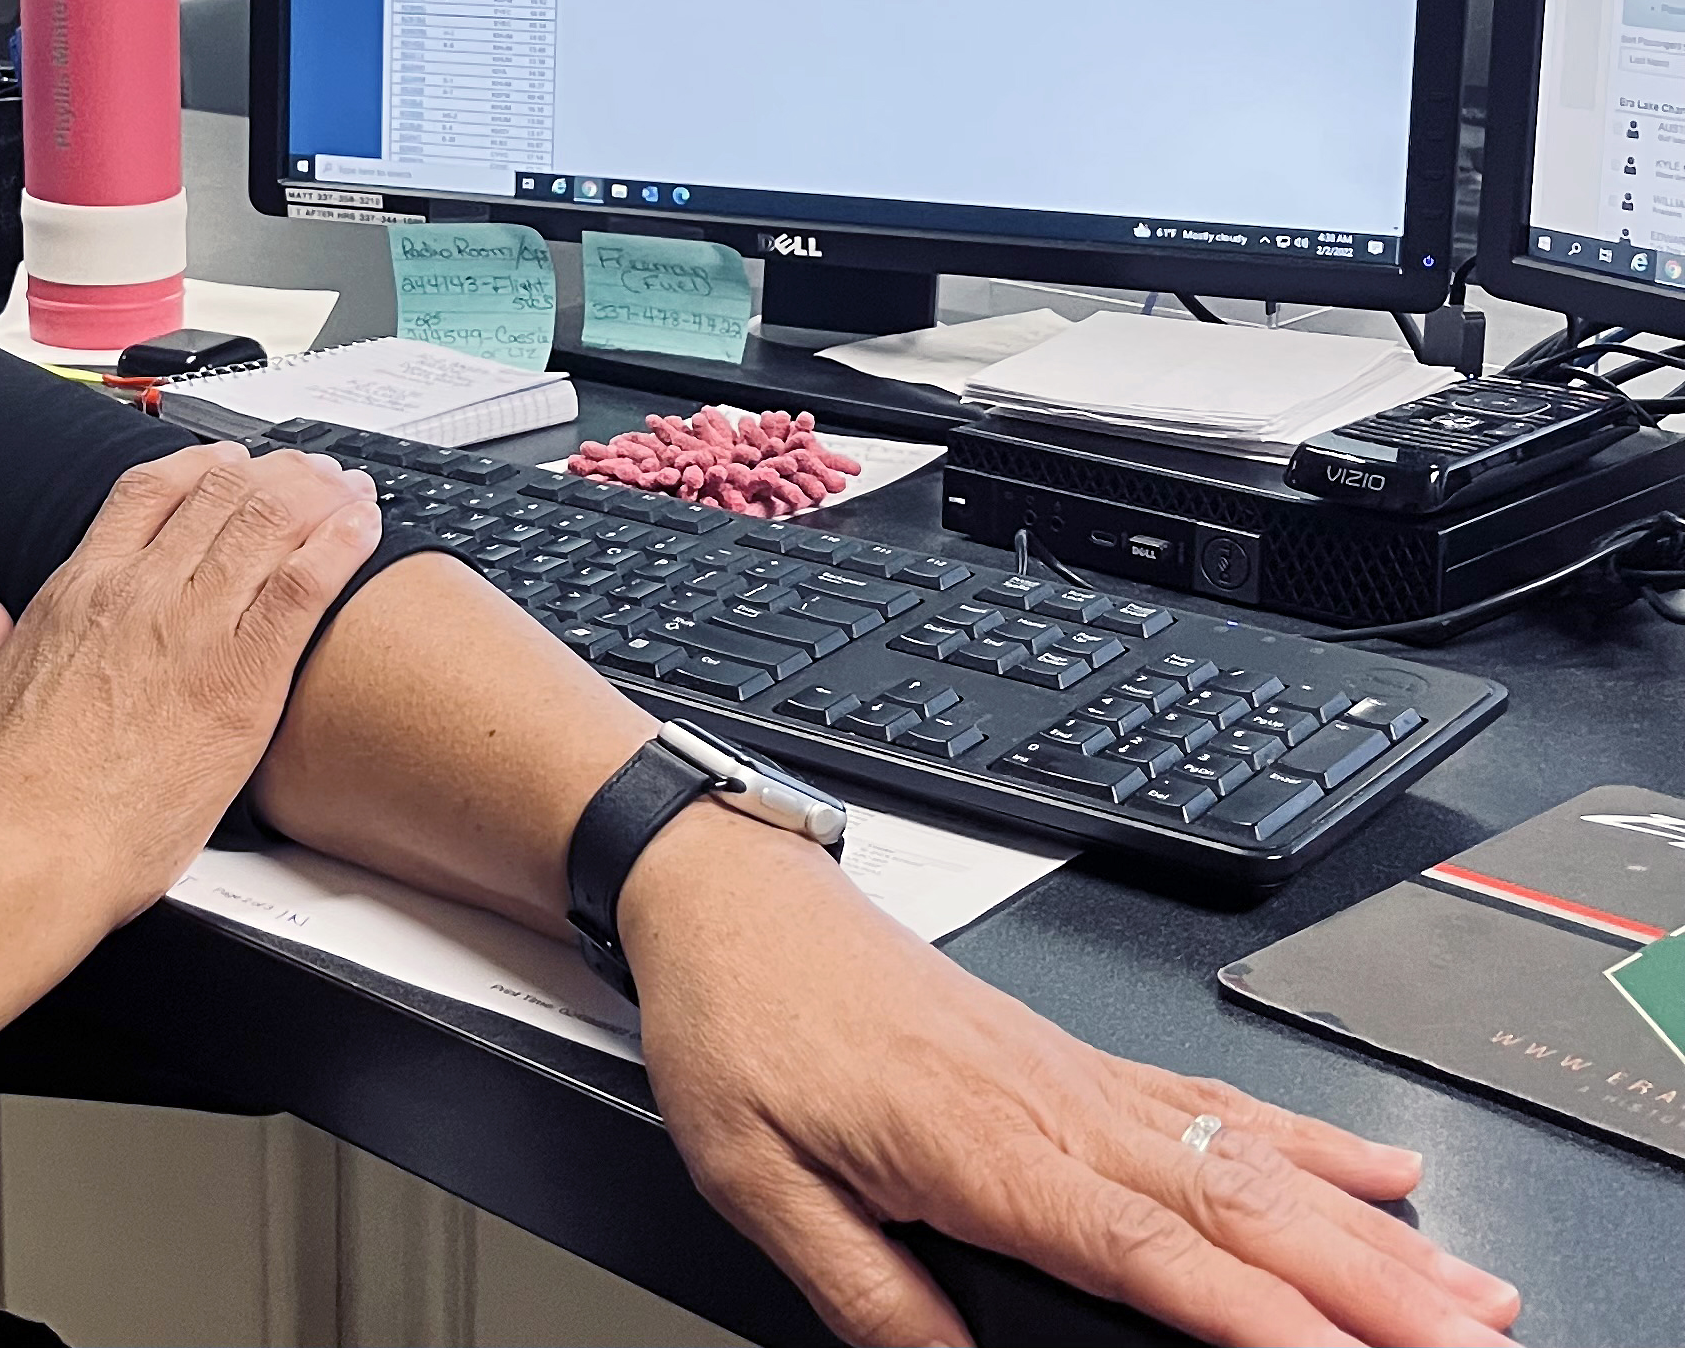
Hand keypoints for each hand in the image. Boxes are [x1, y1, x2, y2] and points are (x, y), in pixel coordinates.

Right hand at [0, 443, 382, 925]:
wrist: (26, 852)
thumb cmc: (0, 792)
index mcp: (79, 590)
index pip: (148, 491)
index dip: (198, 465)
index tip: (226, 461)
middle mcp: (140, 594)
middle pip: (221, 494)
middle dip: (273, 473)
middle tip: (308, 472)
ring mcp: (193, 632)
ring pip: (269, 523)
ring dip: (318, 495)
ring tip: (348, 489)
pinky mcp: (241, 682)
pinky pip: (304, 587)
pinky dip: (340, 545)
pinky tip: (363, 527)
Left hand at [620, 807, 1523, 1347]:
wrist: (726, 897)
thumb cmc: (739, 1025)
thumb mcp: (757, 1182)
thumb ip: (866, 1291)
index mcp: (981, 1144)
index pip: (1148, 1252)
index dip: (1258, 1320)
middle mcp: (1052, 1104)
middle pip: (1240, 1210)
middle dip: (1368, 1288)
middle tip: (1473, 1344)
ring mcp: (1075, 1075)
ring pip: (1251, 1161)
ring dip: (1369, 1232)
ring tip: (1469, 1293)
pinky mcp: (1073, 1058)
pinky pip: (1214, 1106)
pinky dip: (1313, 1144)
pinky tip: (1381, 1173)